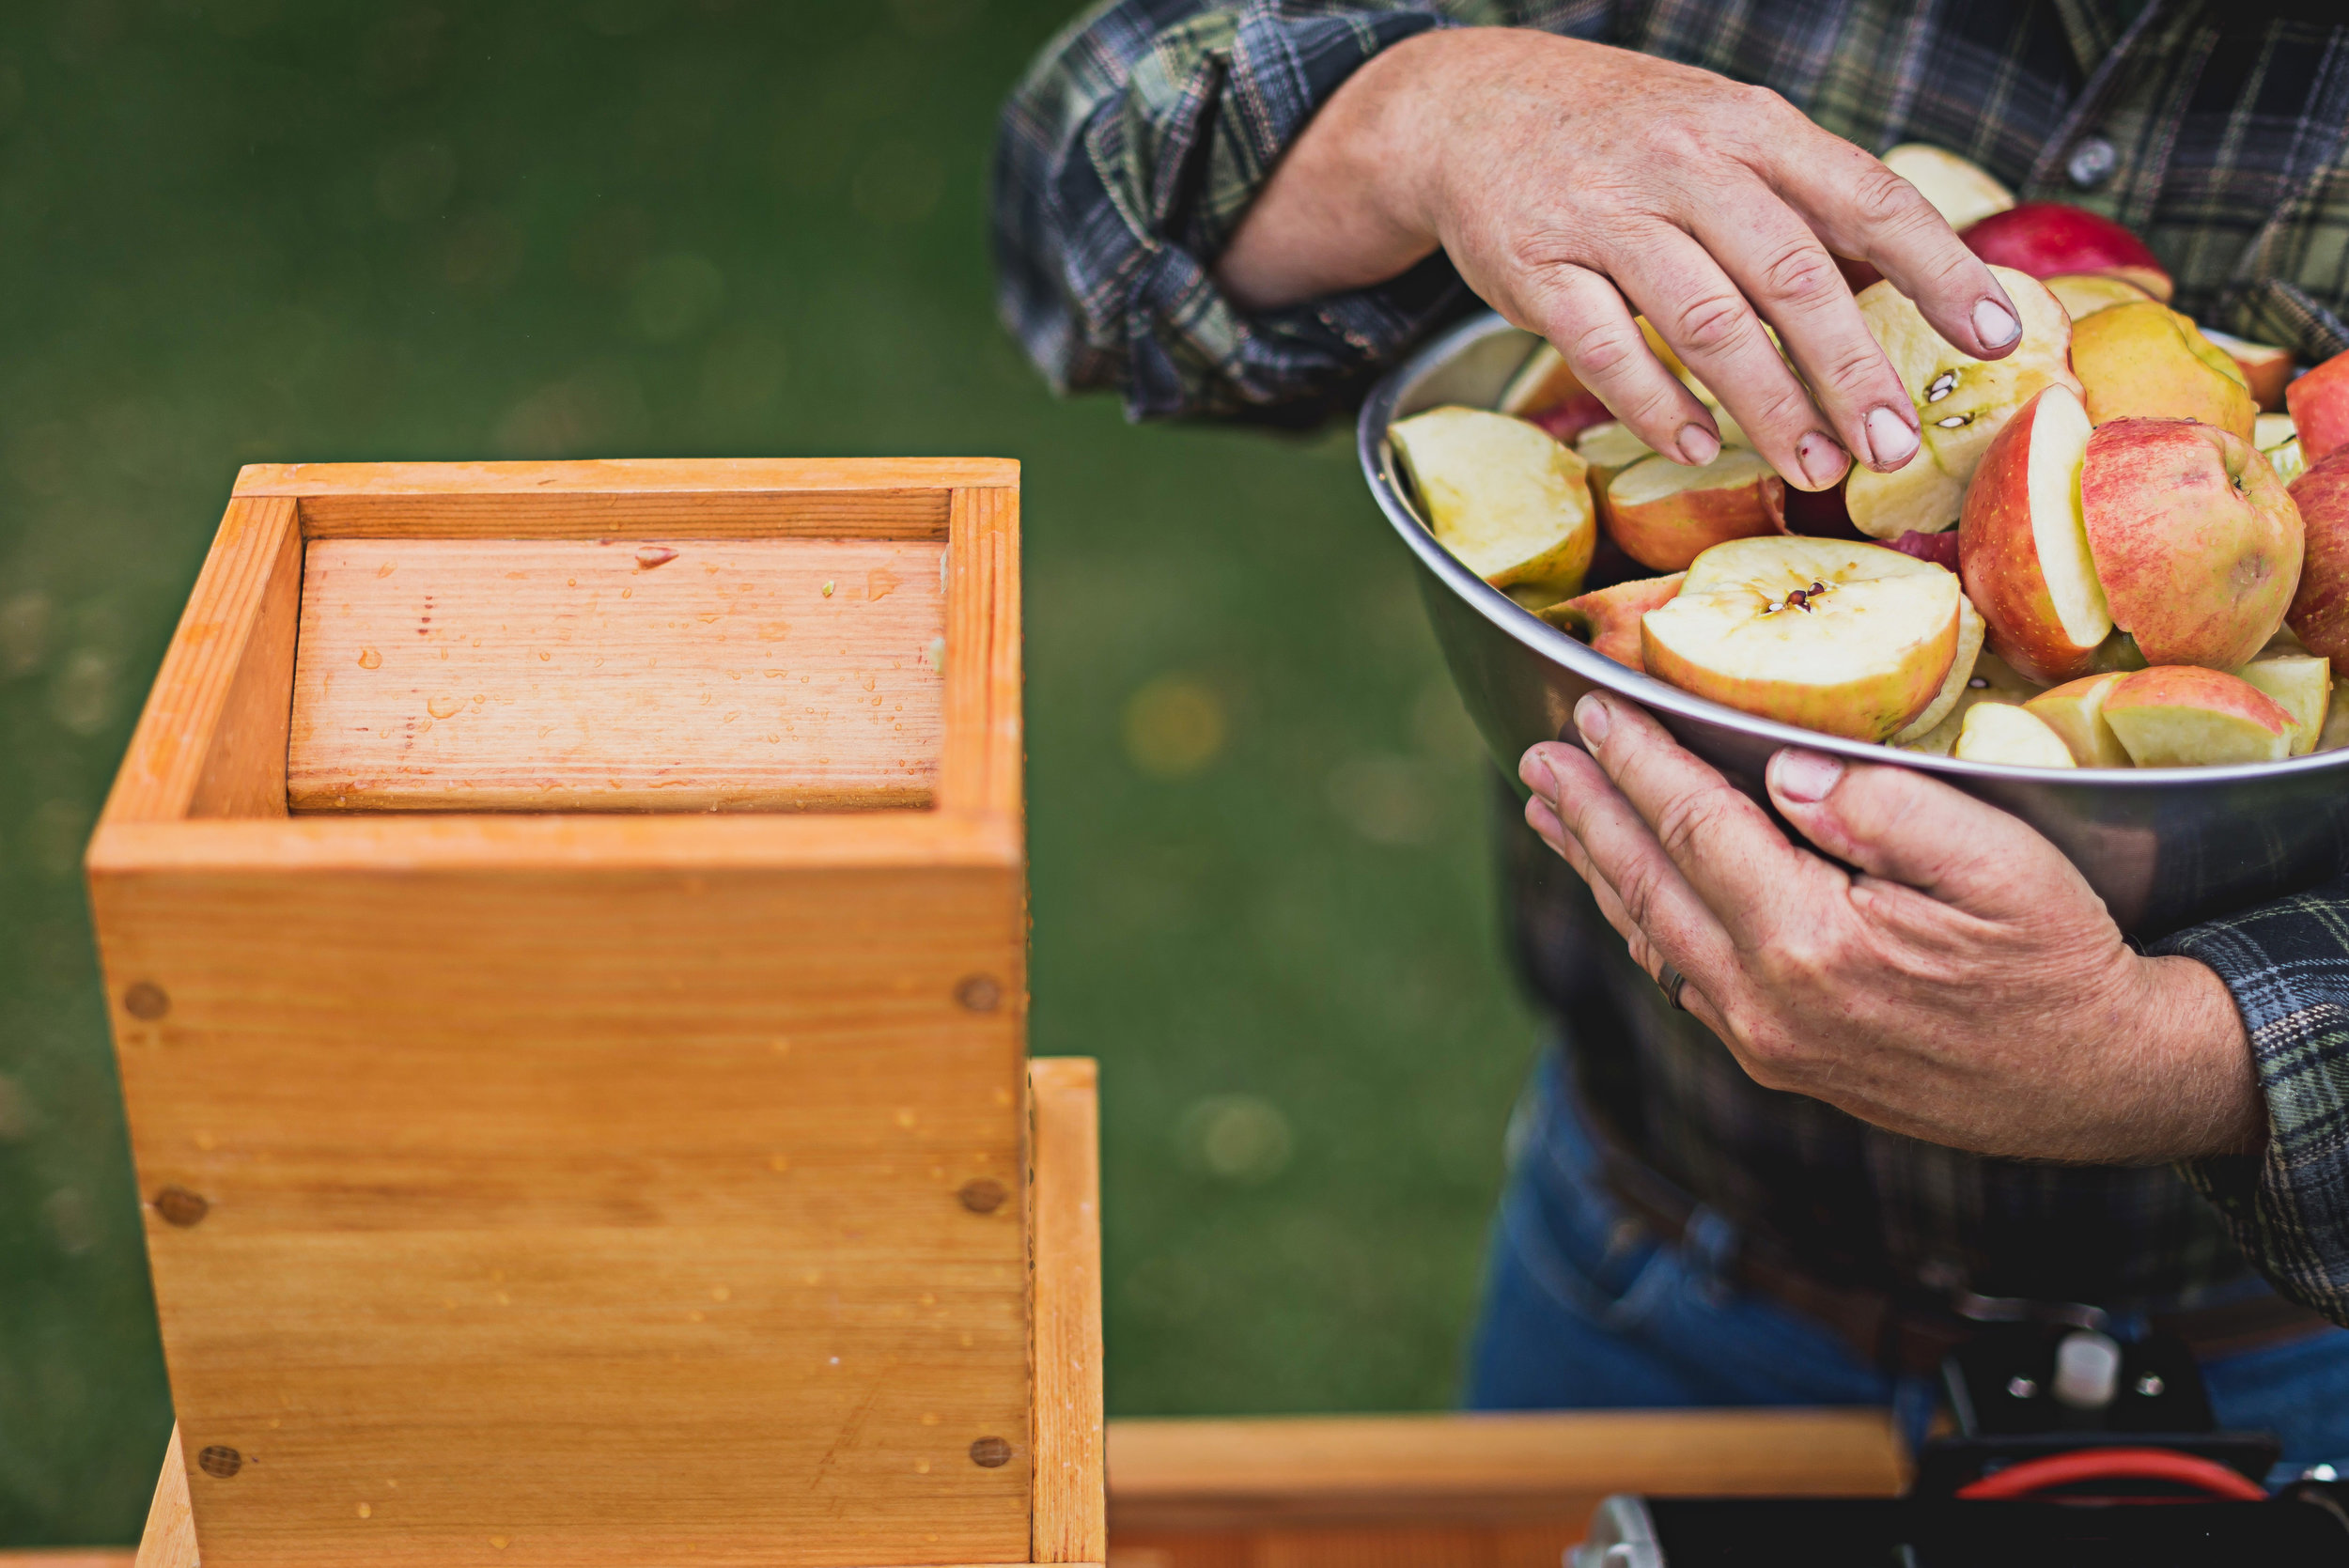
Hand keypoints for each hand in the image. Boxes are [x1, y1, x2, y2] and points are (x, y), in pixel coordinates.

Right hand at [1215, 28, 2023, 491]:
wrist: (1465, 107)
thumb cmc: (1615, 134)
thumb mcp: (1719, 132)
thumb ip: (1801, 199)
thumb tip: (1907, 277)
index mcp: (1749, 128)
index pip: (1866, 197)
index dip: (1938, 268)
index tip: (1993, 335)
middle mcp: (1685, 164)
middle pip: (1792, 275)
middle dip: (1853, 371)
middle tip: (1896, 446)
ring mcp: (1607, 216)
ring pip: (1707, 321)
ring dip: (1769, 407)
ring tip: (1814, 467)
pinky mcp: (1538, 267)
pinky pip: (1608, 350)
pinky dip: (1659, 407)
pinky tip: (1699, 448)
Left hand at [1519, 695, 2264, 1163]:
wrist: (2097, 1083)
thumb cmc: (2059, 959)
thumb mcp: (1999, 862)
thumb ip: (1884, 807)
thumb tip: (1778, 770)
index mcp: (1810, 940)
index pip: (1695, 826)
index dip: (1638, 762)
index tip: (1591, 712)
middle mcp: (1764, 1001)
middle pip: (1647, 884)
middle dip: (1588, 814)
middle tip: (1537, 760)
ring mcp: (1764, 1040)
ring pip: (1653, 937)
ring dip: (1599, 867)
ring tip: (1554, 813)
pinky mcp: (1779, 1060)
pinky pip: (1682, 977)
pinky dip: (1641, 921)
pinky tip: (1625, 889)